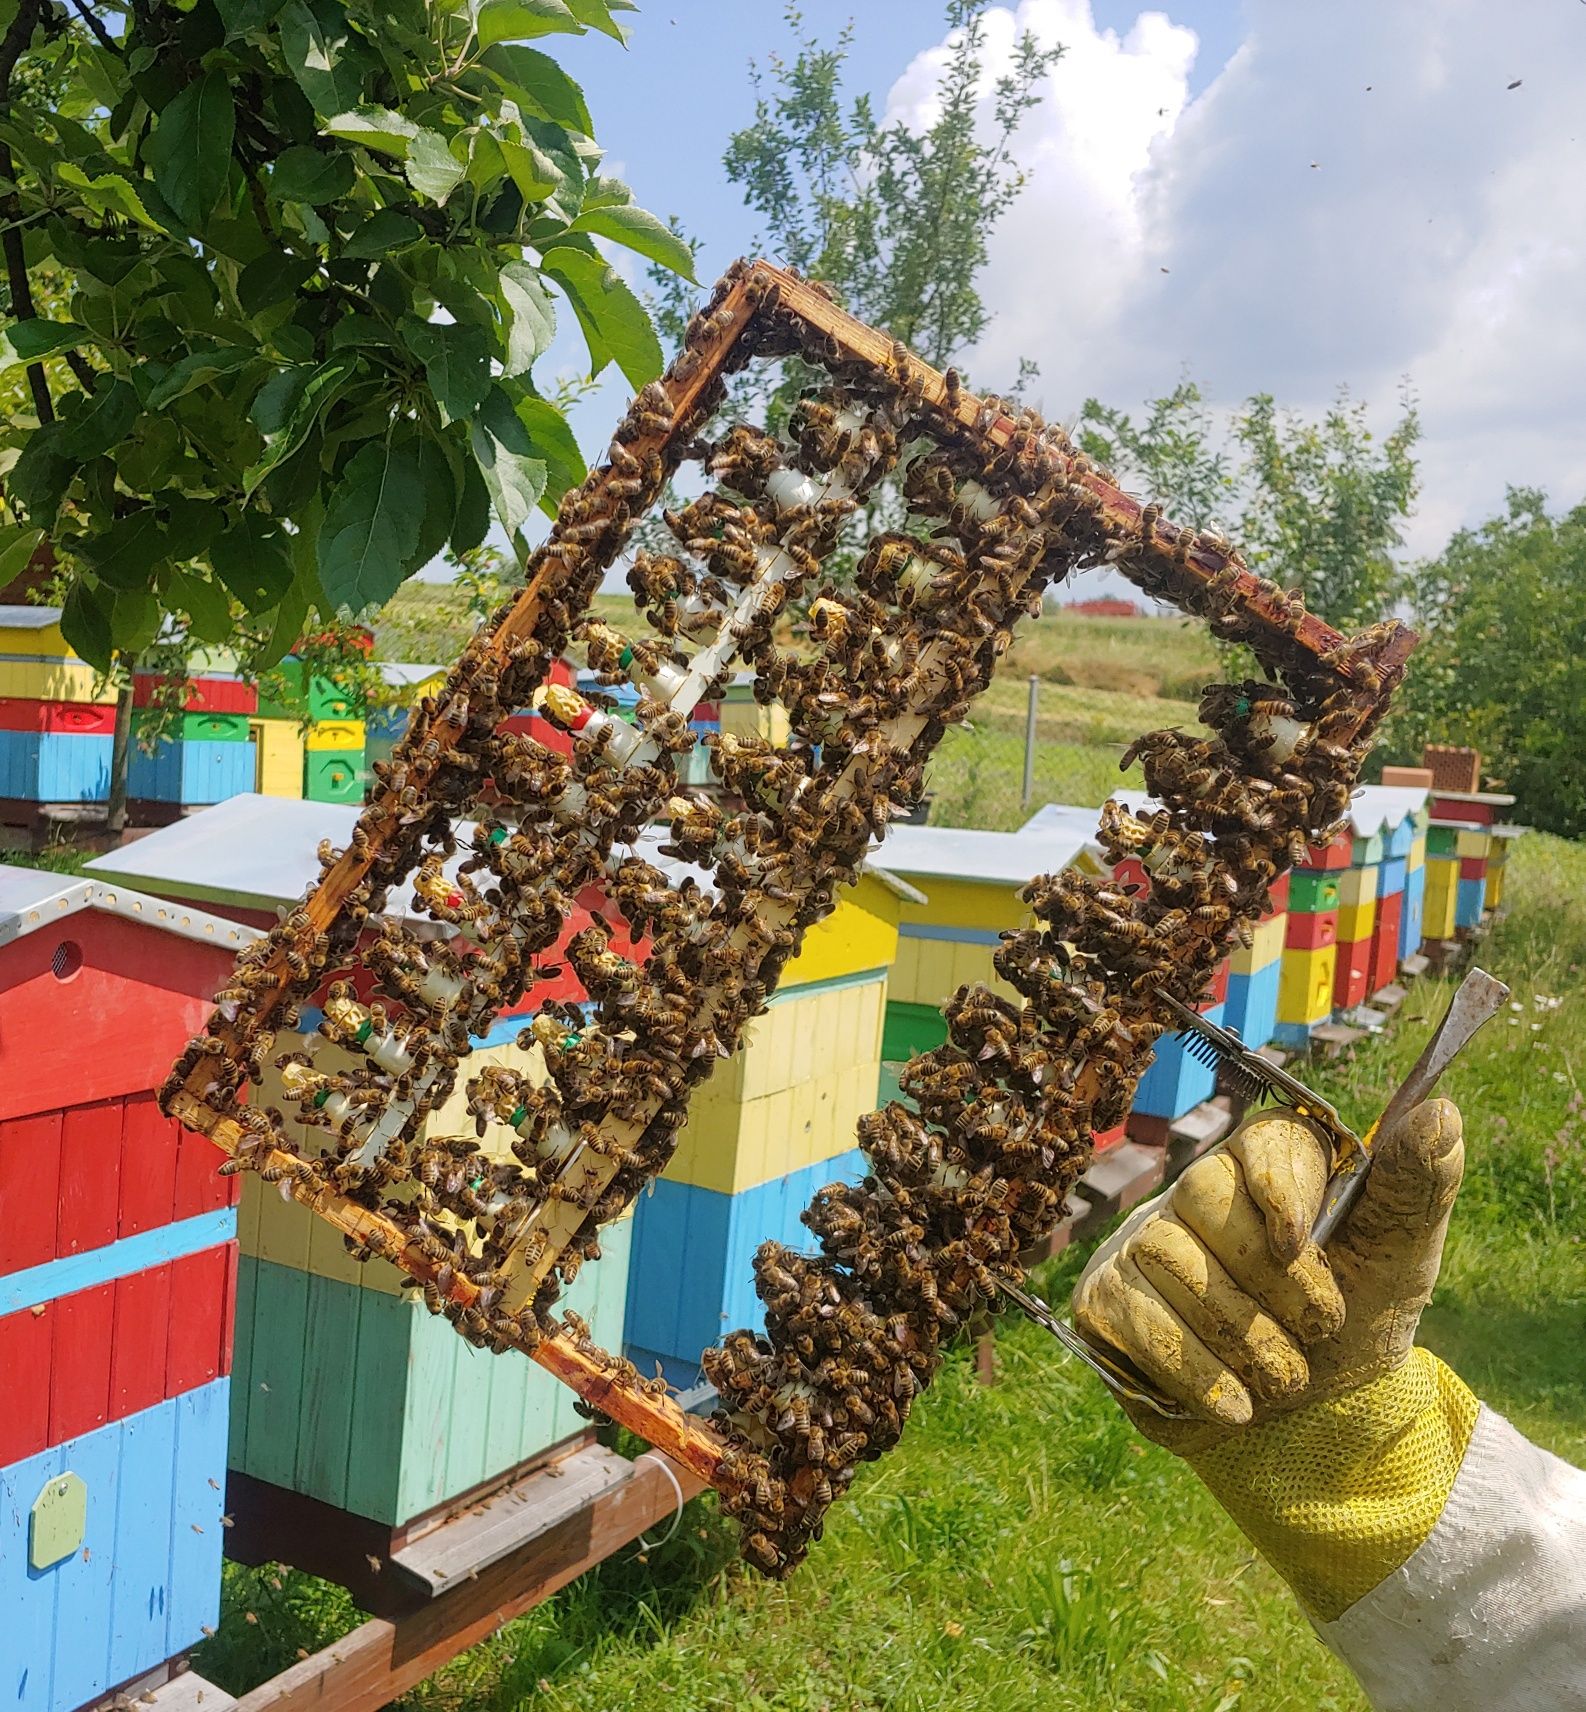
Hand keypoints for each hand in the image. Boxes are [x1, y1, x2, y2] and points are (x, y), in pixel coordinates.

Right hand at [1073, 1099, 1464, 1455]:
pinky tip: (1235, 1404)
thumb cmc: (1353, 1329)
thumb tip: (1441, 1108)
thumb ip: (1418, 1186)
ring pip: (1170, 1261)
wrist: (1306, 1428)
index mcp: (1270, 1166)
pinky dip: (1195, 1371)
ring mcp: (1142, 1241)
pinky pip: (1135, 1317)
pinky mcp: (1104, 1297)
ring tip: (1284, 1381)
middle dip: (1270, 1282)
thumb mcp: (1399, 1262)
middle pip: (1204, 1195)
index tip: (1297, 1243)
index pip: (1261, 1138)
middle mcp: (1197, 1191)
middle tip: (1316, 1334)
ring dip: (1242, 1338)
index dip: (1275, 1184)